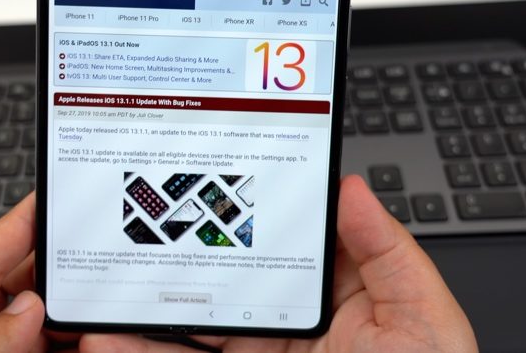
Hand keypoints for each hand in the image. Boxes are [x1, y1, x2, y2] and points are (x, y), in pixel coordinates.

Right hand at [80, 175, 477, 352]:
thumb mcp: (421, 313)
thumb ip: (385, 250)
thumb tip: (348, 189)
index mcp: (330, 294)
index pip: (274, 245)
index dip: (234, 223)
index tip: (195, 204)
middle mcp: (289, 325)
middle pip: (218, 287)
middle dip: (171, 268)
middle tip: (131, 249)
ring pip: (190, 332)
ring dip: (143, 316)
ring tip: (104, 298)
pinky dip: (143, 352)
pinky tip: (112, 342)